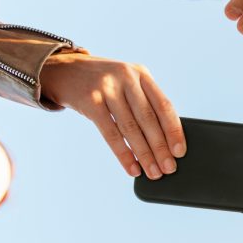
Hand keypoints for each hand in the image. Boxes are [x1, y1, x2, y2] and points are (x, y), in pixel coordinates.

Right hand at [39, 53, 184, 179]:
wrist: (62, 69)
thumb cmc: (103, 82)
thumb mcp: (126, 82)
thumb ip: (144, 102)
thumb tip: (166, 141)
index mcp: (141, 73)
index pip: (164, 106)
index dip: (174, 131)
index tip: (180, 152)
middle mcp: (126, 78)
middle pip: (149, 119)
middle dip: (161, 148)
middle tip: (169, 168)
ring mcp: (107, 88)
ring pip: (131, 128)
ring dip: (144, 155)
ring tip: (153, 173)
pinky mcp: (90, 101)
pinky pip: (111, 133)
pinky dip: (124, 154)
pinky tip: (132, 168)